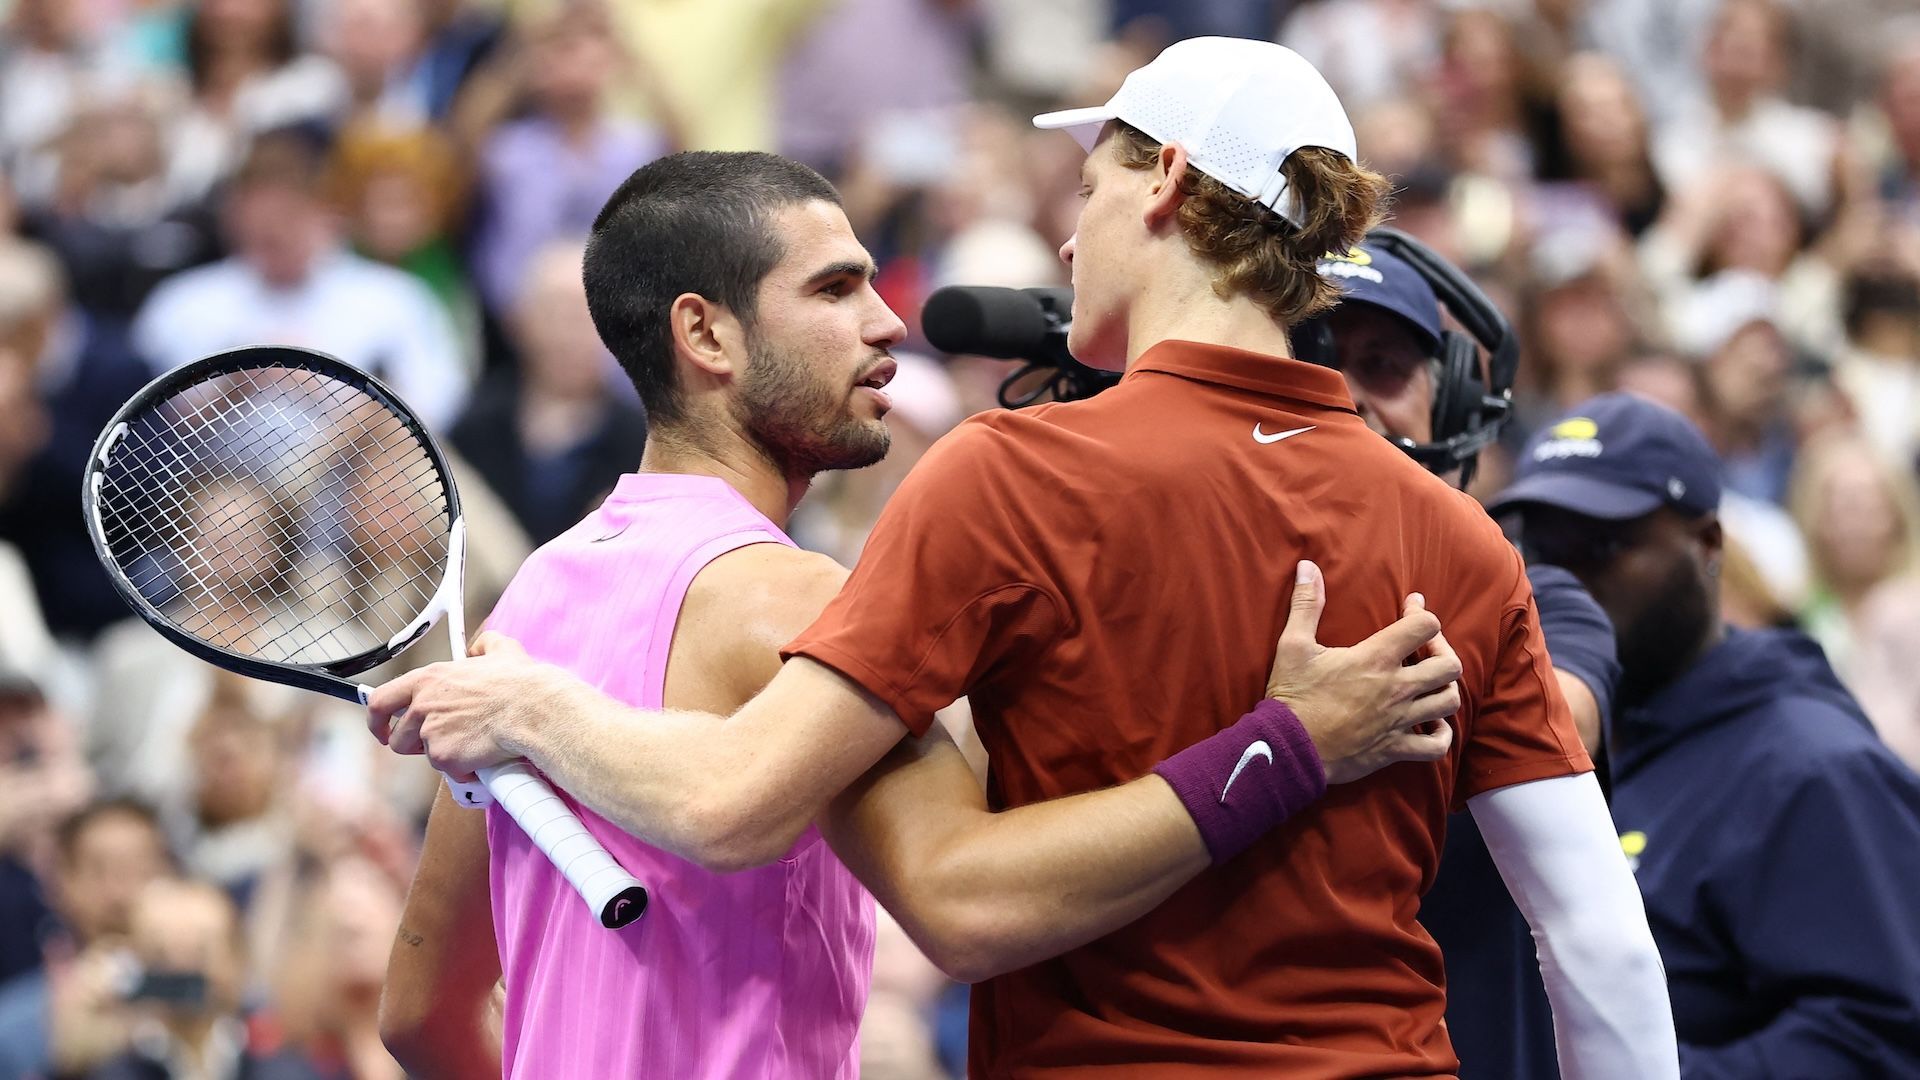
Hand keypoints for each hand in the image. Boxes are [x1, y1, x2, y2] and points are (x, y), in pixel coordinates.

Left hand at [365, 633, 589, 780]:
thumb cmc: (519, 682)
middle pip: (397, 736)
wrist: (532, 710)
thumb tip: (477, 648)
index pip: (380, 700)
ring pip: (422, 756)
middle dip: (413, 744)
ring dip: (441, 755)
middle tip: (434, 744)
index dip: (376, 719)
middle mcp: (422, 705)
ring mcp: (431, 733)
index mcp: (428, 679)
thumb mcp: (502, 649)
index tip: (383, 729)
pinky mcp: (444, 757)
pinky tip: (482, 757)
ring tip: (466, 747)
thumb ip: (483, 644)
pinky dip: (465, 769)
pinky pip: (449, 771)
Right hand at [1266, 561, 1460, 783]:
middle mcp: (1396, 688)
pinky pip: (1436, 746)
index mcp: (1376, 658)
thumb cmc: (1292, 695)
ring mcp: (1399, 720)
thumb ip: (1306, 604)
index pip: (1424, 626)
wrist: (1289, 748)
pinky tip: (1429, 725)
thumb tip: (1308, 566)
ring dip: (1444, 689)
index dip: (1421, 611)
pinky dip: (1440, 735)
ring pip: (1448, 702)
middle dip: (1442, 651)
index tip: (1410, 607)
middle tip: (1424, 648)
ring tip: (1428, 684)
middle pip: (1449, 665)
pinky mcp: (1394, 748)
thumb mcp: (1293, 644)